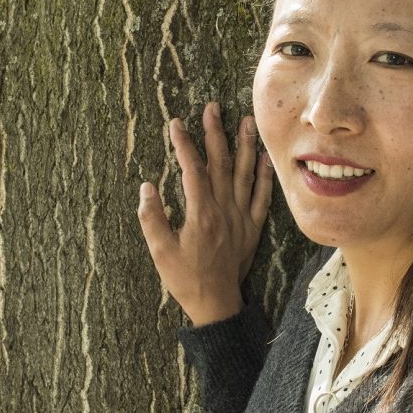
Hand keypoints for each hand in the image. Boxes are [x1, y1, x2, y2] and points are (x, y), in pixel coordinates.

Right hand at [138, 101, 273, 325]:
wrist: (216, 304)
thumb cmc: (185, 279)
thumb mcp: (159, 251)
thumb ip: (151, 218)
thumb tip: (147, 187)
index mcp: (200, 213)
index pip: (192, 169)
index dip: (183, 145)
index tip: (176, 123)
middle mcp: (224, 210)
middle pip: (220, 163)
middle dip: (214, 133)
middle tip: (211, 108)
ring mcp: (241, 217)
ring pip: (244, 173)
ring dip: (244, 145)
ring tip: (244, 120)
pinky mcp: (252, 227)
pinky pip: (261, 196)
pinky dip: (264, 175)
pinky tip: (265, 157)